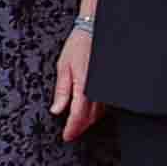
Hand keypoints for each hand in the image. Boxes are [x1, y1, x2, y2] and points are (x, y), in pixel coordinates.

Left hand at [49, 21, 95, 141]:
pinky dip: (96, 111)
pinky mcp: (110, 83)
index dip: (72, 129)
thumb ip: (61, 91)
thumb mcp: (63, 67)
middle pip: (90, 118)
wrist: (96, 29)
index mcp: (84, 85)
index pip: (78, 115)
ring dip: (88, 120)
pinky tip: (89, 110)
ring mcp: (106, 87)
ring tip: (77, 123)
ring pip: (99, 113)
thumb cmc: (79, 45)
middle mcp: (98, 89)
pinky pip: (105, 103)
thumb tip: (56, 110)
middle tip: (69, 132)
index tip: (66, 136)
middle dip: (79, 127)